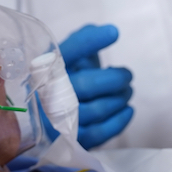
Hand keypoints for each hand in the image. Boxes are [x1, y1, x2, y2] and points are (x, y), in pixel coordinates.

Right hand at [58, 24, 133, 148]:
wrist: (44, 115)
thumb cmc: (63, 79)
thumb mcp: (70, 56)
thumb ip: (85, 41)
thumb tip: (109, 32)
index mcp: (47, 66)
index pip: (68, 51)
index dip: (91, 41)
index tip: (114, 32)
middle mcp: (48, 92)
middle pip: (86, 85)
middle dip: (115, 80)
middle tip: (127, 75)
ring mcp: (57, 119)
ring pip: (97, 110)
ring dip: (120, 99)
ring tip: (127, 91)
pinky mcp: (70, 140)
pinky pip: (100, 132)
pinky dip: (120, 120)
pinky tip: (127, 109)